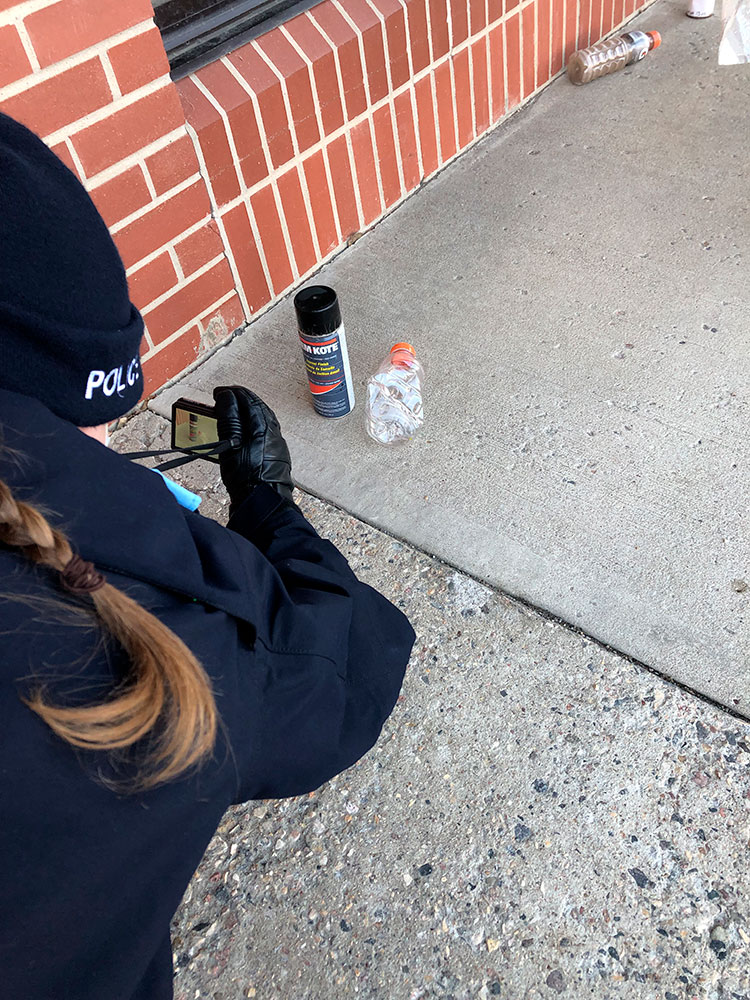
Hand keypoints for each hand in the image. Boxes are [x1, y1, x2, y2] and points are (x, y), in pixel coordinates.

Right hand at [213, 386, 293, 509]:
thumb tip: (227, 397)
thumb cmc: (247, 476)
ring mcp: (276, 444)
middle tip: (223, 400)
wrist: (263, 503)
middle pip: (256, 408)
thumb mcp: (231, 444)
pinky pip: (262, 432)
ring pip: (261, 420)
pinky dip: (250, 426)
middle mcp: (273, 432)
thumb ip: (229, 419)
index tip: (218, 393)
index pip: (248, 399)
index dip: (230, 393)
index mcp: (263, 425)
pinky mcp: (274, 456)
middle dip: (239, 400)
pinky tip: (242, 433)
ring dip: (245, 413)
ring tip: (231, 413)